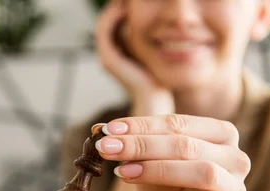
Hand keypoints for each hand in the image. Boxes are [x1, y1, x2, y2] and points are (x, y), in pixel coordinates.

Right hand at [96, 0, 173, 114]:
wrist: (154, 101)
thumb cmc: (159, 81)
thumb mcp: (156, 55)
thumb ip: (152, 39)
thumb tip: (165, 22)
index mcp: (118, 53)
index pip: (116, 23)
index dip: (123, 8)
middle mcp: (108, 54)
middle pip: (108, 21)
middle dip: (118, 5)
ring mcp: (106, 56)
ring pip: (104, 23)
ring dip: (113, 8)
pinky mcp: (108, 59)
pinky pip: (105, 31)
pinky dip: (112, 17)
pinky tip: (126, 7)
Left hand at [96, 115, 250, 190]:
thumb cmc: (169, 188)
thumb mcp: (148, 163)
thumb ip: (132, 144)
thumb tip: (99, 129)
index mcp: (219, 134)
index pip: (177, 123)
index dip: (141, 126)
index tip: (107, 130)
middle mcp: (235, 157)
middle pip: (187, 146)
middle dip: (141, 146)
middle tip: (107, 149)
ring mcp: (237, 187)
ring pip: (203, 172)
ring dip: (158, 170)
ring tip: (123, 173)